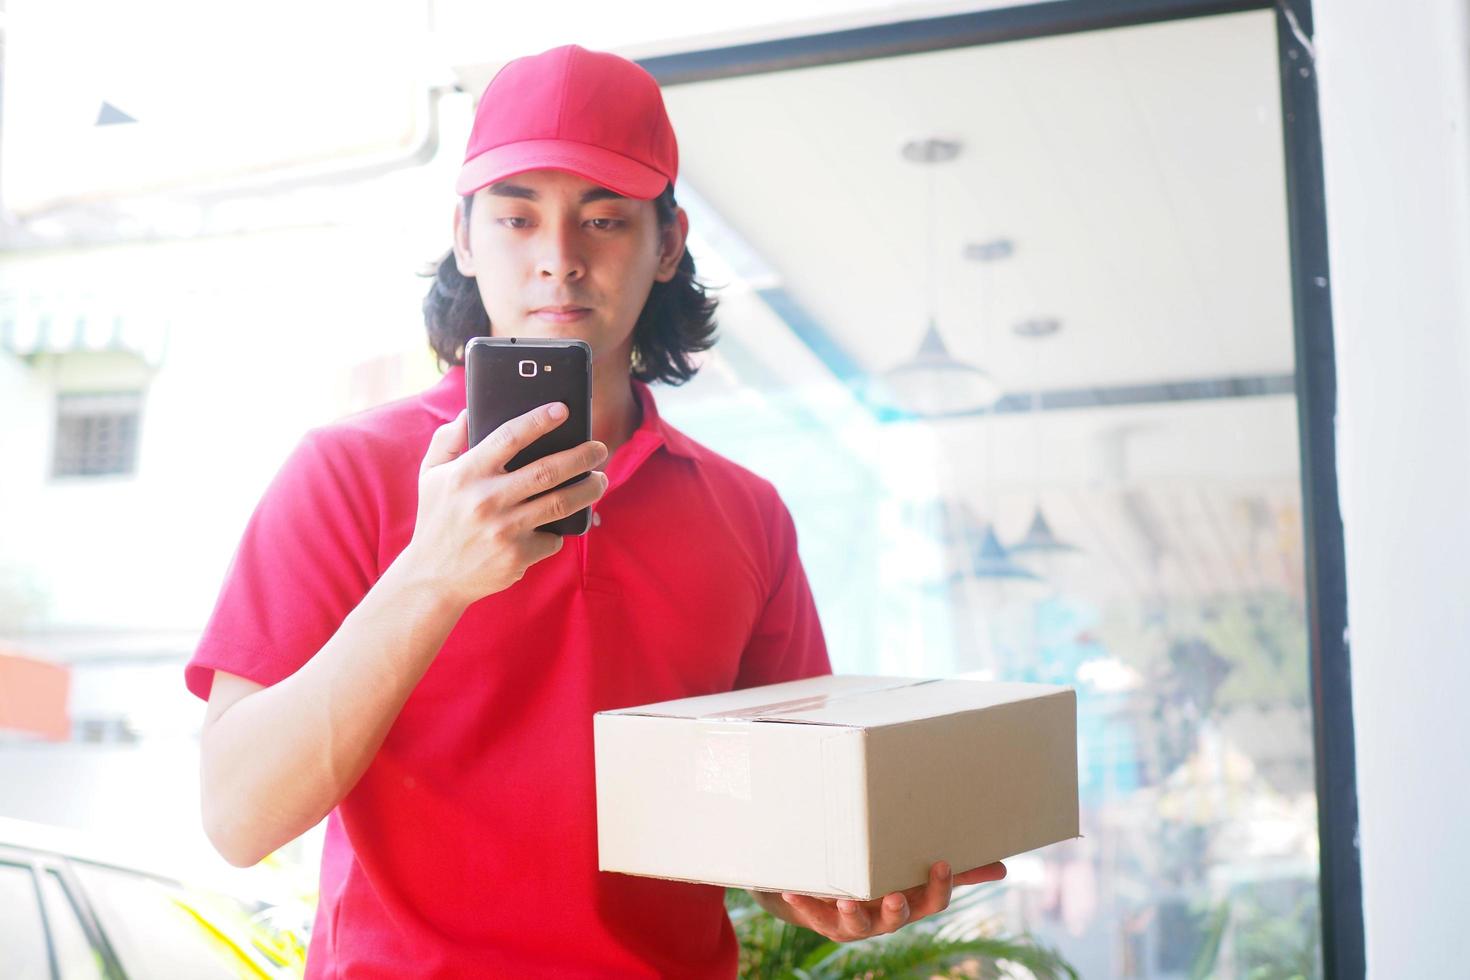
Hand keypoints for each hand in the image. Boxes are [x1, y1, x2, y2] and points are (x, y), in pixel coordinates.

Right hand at [401, 403, 607, 607]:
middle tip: (600, 448)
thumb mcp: (430, 476)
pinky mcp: (516, 556)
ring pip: (560, 503)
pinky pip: (552, 537)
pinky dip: (559, 530)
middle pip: (547, 471)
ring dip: (589, 489)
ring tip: (600, 479)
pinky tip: (560, 523)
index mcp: (466, 474)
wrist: (433, 577)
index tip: (563, 409)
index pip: (509, 437)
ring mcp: (503, 530)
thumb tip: (469, 411)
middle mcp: (486, 500)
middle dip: (582, 456)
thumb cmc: (436, 519)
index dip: (539, 420)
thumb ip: (448, 440)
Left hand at [771, 860, 1006, 942]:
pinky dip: (803, 904)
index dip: (940, 886)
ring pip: (855, 923)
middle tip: (895, 896)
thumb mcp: (916, 873)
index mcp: (909, 903)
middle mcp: (883, 916)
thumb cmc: (882, 880)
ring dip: (851, 914)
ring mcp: (853, 921)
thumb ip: (958, 872)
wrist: (829, 894)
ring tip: (847, 900)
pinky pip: (812, 914)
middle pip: (895, 918)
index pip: (932, 902)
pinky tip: (791, 891)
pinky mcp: (823, 918)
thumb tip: (1002, 867)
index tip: (942, 862)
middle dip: (896, 909)